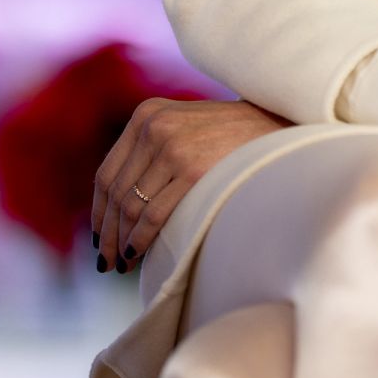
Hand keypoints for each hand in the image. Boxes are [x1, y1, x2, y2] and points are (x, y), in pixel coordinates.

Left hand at [92, 97, 293, 274]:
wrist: (278, 127)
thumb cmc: (232, 135)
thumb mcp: (184, 125)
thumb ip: (151, 149)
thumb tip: (119, 203)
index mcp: (146, 114)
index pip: (106, 173)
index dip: (98, 211)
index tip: (99, 238)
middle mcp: (154, 126)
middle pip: (114, 193)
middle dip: (107, 233)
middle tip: (106, 261)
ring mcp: (173, 147)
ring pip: (130, 207)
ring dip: (121, 241)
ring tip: (122, 262)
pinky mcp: (192, 169)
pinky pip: (153, 215)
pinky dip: (140, 240)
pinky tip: (138, 254)